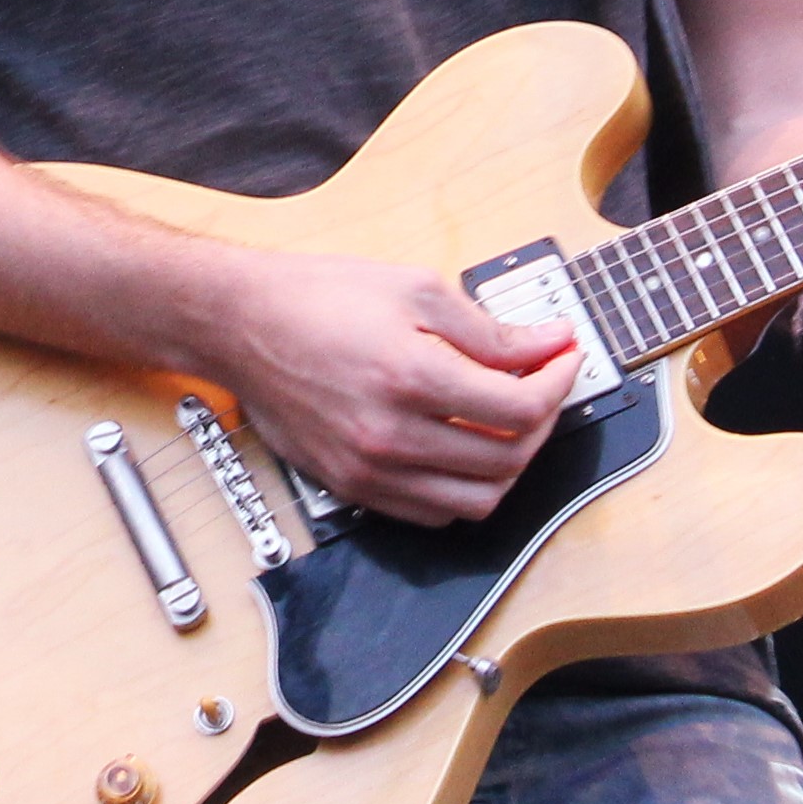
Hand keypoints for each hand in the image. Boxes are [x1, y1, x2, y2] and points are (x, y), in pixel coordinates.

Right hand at [198, 250, 580, 526]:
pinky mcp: (353, 487)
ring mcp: (371, 469)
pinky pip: (433, 514)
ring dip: (510, 465)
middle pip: (508, 457)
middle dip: (543, 421)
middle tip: (542, 386)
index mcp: (412, 376)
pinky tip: (464, 451)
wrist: (239, 323)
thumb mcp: (413, 289)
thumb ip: (488, 327)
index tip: (563, 357)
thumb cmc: (316, 297)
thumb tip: (546, 343)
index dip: (558, 381)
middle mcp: (392, 435)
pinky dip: (464, 490)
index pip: (521, 406)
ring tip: (508, 424)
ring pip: (478, 500)